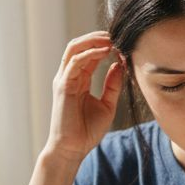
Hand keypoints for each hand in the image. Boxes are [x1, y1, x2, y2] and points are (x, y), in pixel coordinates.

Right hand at [45, 31, 124, 162]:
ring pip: (74, 48)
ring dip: (93, 40)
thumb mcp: (107, 104)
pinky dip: (90, 53)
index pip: (89, 54)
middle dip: (97, 37)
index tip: (122, 42)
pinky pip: (75, 62)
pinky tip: (105, 51)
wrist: (73, 149)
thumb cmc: (87, 131)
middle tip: (117, 34)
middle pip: (79, 45)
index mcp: (79, 80)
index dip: (104, 45)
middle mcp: (69, 76)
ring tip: (111, 38)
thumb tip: (120, 64)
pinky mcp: (63, 86)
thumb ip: (113, 84)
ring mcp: (64, 80)